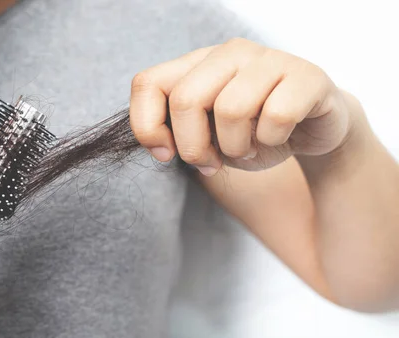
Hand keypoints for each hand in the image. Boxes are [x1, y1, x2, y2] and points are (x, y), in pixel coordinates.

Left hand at [129, 37, 355, 174]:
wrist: (313, 130)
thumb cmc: (252, 133)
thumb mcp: (207, 138)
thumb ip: (178, 135)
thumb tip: (162, 146)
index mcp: (197, 64)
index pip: (147, 83)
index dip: (147, 127)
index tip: (165, 154)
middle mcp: (229, 53)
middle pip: (185, 100)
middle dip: (193, 147)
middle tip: (211, 162)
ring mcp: (268, 59)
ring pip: (230, 110)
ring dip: (236, 147)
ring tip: (249, 148)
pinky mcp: (307, 75)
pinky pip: (276, 116)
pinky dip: (271, 140)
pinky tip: (276, 138)